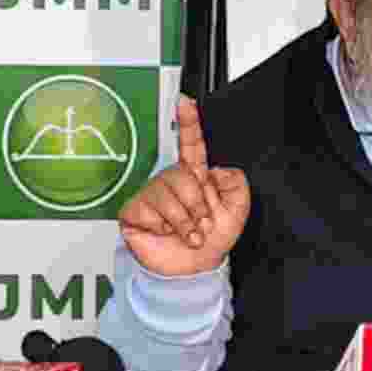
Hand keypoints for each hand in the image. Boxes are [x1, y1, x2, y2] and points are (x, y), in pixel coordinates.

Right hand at [118, 95, 249, 276]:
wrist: (194, 269)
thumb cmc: (212, 239)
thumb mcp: (237, 210)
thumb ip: (236, 183)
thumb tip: (215, 169)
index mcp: (195, 175)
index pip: (191, 143)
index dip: (188, 121)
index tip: (185, 101)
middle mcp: (171, 180)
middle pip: (182, 175)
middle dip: (198, 204)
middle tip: (202, 223)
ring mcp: (151, 194)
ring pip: (167, 195)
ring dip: (185, 221)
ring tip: (188, 233)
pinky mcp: (134, 211)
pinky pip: (149, 210)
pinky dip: (165, 227)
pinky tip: (166, 233)